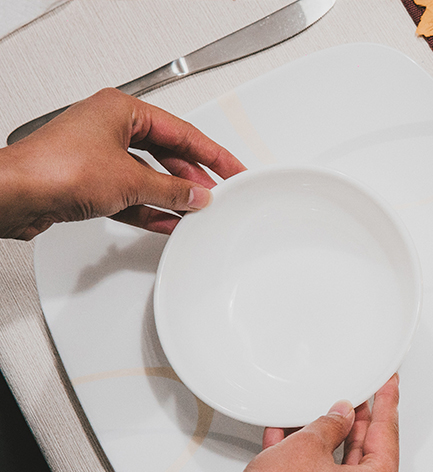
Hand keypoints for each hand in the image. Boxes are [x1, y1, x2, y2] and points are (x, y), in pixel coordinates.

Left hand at [0, 88, 245, 239]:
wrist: (15, 195)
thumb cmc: (55, 168)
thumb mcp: (131, 180)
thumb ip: (171, 189)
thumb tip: (196, 194)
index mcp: (121, 110)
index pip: (181, 131)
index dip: (212, 153)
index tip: (232, 169)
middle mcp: (107, 128)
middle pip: (165, 153)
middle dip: (191, 178)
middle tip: (216, 192)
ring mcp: (96, 155)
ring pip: (147, 177)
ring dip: (171, 196)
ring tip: (196, 210)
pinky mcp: (87, 182)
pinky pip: (130, 195)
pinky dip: (150, 209)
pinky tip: (168, 221)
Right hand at [90, 375, 400, 471]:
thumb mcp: (308, 445)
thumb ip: (332, 424)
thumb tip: (341, 417)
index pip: (387, 435)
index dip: (385, 403)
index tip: (387, 386)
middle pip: (367, 457)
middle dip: (356, 424)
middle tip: (357, 399)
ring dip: (328, 443)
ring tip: (320, 416)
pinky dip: (310, 466)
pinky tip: (290, 441)